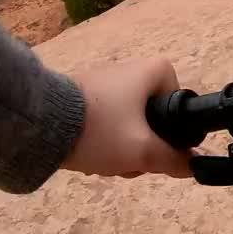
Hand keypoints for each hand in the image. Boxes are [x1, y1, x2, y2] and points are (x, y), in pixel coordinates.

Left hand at [61, 59, 191, 178]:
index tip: (154, 147)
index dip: (170, 131)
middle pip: (151, 116)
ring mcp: (104, 79)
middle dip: (141, 144)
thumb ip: (172, 160)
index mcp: (154, 70)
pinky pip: (104, 117)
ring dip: (120, 145)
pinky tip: (88, 152)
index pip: (178, 104)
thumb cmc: (101, 129)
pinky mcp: (81, 92)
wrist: (40, 123)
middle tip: (128, 161)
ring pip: (126, 121)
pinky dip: (101, 136)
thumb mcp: (142, 151)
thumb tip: (191, 166)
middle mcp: (132, 67)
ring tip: (104, 160)